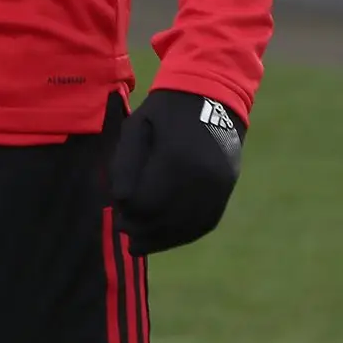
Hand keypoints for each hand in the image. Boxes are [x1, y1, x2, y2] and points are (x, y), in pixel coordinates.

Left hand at [111, 88, 245, 254]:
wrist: (210, 96)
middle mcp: (202, 176)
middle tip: (123, 234)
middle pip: (168, 217)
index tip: (115, 216)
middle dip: (143, 230)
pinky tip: (166, 239)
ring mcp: (219, 185)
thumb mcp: (135, 127)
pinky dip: (184, 234)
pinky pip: (206, 221)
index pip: (148, 201)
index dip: (129, 213)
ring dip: (163, 239)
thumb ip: (126, 164)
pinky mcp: (227, 188)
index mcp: (176, 158)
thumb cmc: (163, 112)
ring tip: (140, 246)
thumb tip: (121, 201)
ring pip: (188, 225)